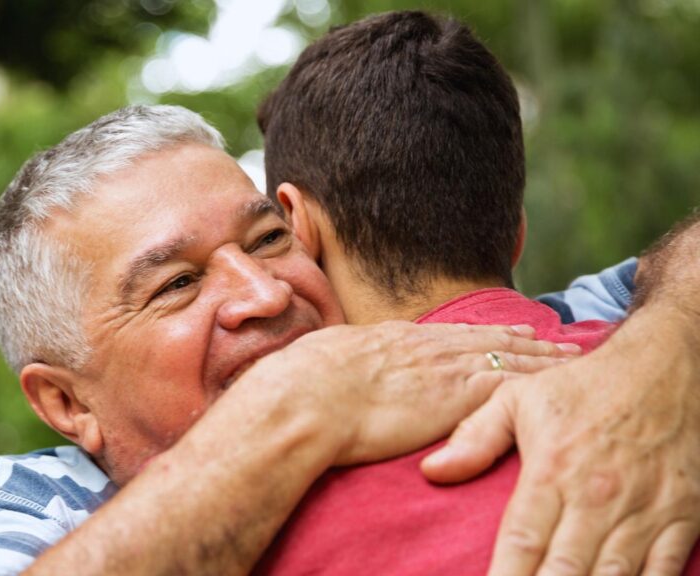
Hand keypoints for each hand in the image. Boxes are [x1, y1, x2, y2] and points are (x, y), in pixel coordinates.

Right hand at [242, 321, 577, 466]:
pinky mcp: (459, 394)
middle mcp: (425, 347)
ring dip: (540, 355)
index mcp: (391, 339)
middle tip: (547, 334)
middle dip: (518, 336)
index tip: (495, 328)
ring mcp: (445, 367)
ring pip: (508, 354)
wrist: (306, 399)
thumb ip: (335, 363)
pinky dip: (540, 378)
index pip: (445, 334)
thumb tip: (323, 370)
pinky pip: (514, 383)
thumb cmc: (299, 386)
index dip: (474, 332)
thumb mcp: (318, 362)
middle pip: (484, 338)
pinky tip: (560, 380)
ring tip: (567, 352)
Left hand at [421, 305, 699, 574]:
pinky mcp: (682, 517)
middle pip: (565, 571)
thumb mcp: (519, 398)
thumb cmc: (584, 385)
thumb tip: (431, 470)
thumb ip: (474, 437)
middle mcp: (598, 497)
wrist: (666, 365)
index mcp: (553, 470)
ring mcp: (644, 510)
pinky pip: (663, 570)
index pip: (521, 541)